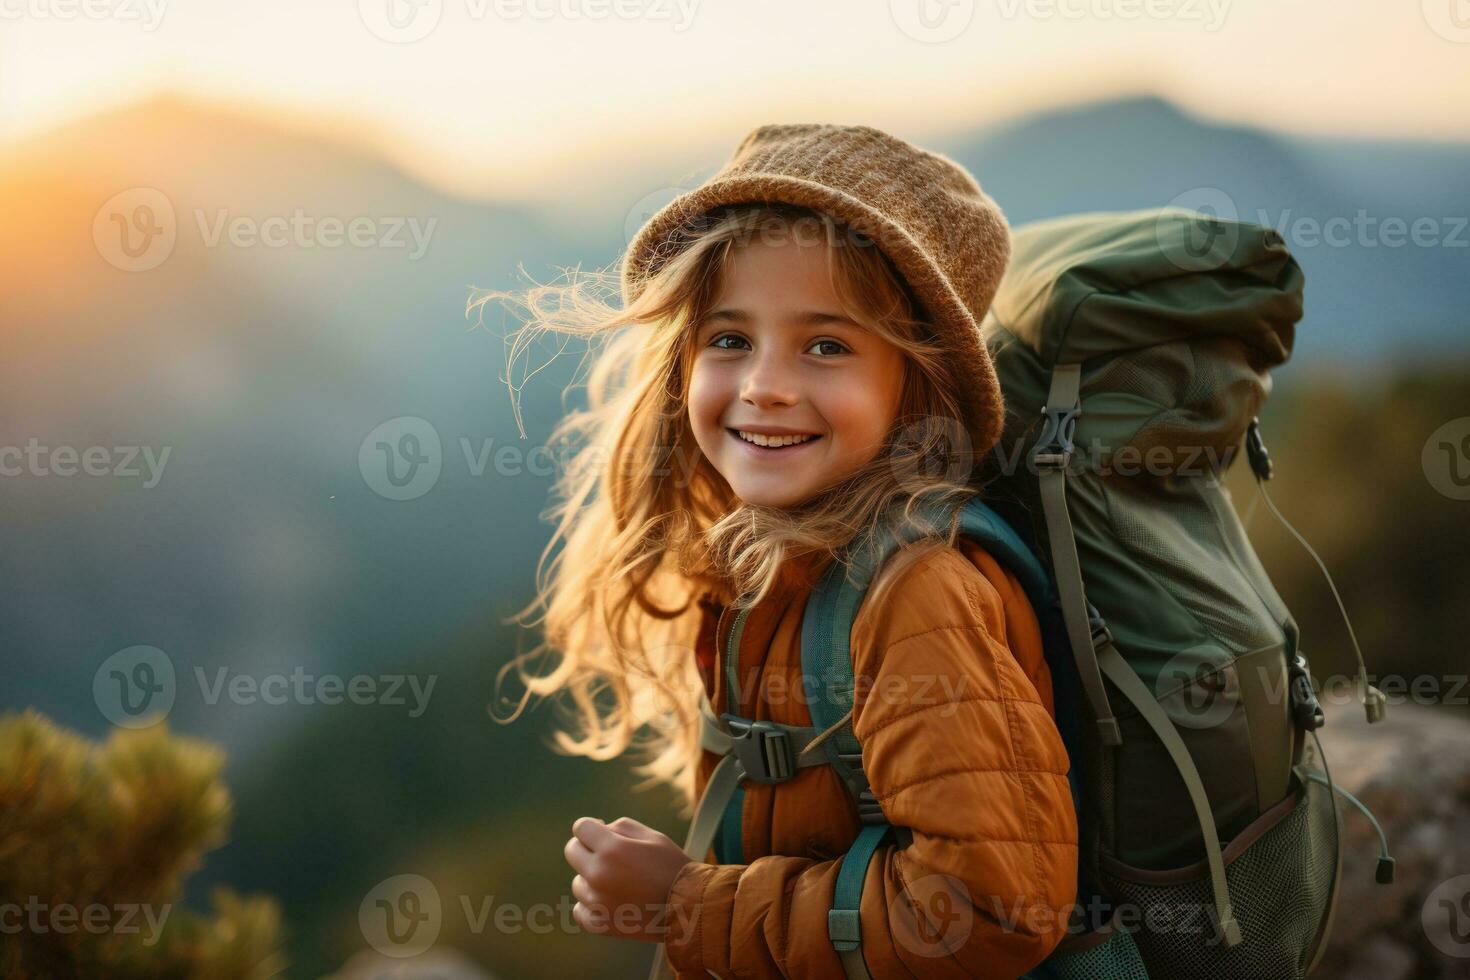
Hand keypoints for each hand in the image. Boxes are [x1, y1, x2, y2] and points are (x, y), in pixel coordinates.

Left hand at [563, 816, 692, 942]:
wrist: (689, 908)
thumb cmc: (672, 867)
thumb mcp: (652, 835)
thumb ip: (620, 826)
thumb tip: (599, 829)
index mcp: (611, 849)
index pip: (581, 828)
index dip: (592, 826)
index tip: (601, 831)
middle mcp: (598, 874)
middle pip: (572, 851)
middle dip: (587, 848)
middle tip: (609, 855)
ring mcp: (596, 902)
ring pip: (578, 881)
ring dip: (592, 877)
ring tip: (619, 882)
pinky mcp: (599, 924)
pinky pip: (580, 910)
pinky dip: (591, 904)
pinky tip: (609, 900)